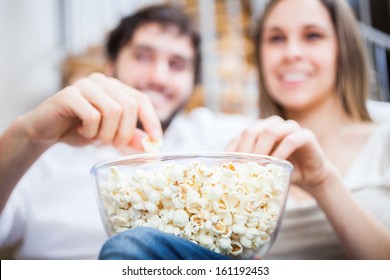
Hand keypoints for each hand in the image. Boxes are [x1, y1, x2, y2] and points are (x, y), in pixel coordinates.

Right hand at [20, 73, 162, 149]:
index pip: (141, 100)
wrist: (46, 130)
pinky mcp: (69, 94)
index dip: (151, 120)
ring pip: (113, 110)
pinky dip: (90, 131)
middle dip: (125, 131)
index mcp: (114, 88)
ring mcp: (85, 85)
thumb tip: (151, 145)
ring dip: (106, 133)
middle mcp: (102, 82)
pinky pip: (92, 116)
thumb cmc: (79, 130)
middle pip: (129, 106)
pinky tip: (81, 132)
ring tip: (95, 137)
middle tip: (115, 145)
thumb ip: (129, 138)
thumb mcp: (109, 136)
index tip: (157, 140)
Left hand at [226, 116, 337, 195]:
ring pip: (270, 132)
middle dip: (245, 150)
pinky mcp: (306, 135)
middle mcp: (274, 124)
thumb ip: (245, 166)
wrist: (310, 177)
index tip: (228, 167)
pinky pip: (290, 140)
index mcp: (260, 129)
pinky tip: (276, 165)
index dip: (234, 150)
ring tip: (257, 167)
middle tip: (242, 168)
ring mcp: (290, 127)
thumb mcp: (262, 169)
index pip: (242, 135)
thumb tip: (220, 171)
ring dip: (261, 151)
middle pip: (253, 130)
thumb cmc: (282, 172)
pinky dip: (280, 153)